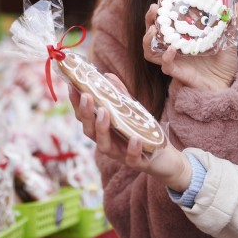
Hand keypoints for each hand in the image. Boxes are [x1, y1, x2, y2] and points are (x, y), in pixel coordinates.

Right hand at [69, 79, 192, 191]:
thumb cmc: (142, 132)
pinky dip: (132, 149)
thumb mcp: (131, 110)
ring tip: (104, 112)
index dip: (76, 103)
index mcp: (103, 130)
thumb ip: (119, 95)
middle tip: (86, 96)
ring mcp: (120, 154)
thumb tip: (107, 75)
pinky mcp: (137, 162)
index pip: (84, 117)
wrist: (164, 157)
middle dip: (86, 114)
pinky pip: (131, 158)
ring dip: (102, 129)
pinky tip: (135, 138)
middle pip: (89, 131)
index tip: (72, 86)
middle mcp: (107, 143)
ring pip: (104, 146)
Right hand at [143, 2, 237, 90]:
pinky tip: (172, 50)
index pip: (165, 22)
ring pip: (150, 51)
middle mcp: (175, 48)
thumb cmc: (224, 63)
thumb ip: (232, 24)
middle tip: (154, 9)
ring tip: (154, 29)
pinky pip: (165, 65)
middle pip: (152, 33)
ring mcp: (174, 60)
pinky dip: (166, 57)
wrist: (226, 84)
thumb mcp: (229, 40)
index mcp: (183, 37)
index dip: (160, 12)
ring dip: (148, 40)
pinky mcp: (177, 72)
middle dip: (149, 20)